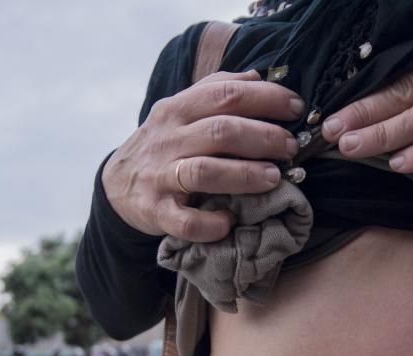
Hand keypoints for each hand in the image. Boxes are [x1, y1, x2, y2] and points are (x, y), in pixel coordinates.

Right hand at [102, 70, 303, 241]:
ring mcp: (160, 175)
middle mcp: (168, 139)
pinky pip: (184, 220)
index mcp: (178, 109)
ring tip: (273, 178)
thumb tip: (257, 76)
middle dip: (263, 137)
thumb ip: (215, 90)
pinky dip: (210, 223)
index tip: (296, 108)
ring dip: (244, 174)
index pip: (225, 94)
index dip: (266, 98)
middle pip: (221, 131)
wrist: (116, 186)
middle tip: (290, 148)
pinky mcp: (155, 211)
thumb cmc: (163, 147)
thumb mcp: (180, 111)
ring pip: (204, 172)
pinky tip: (229, 222)